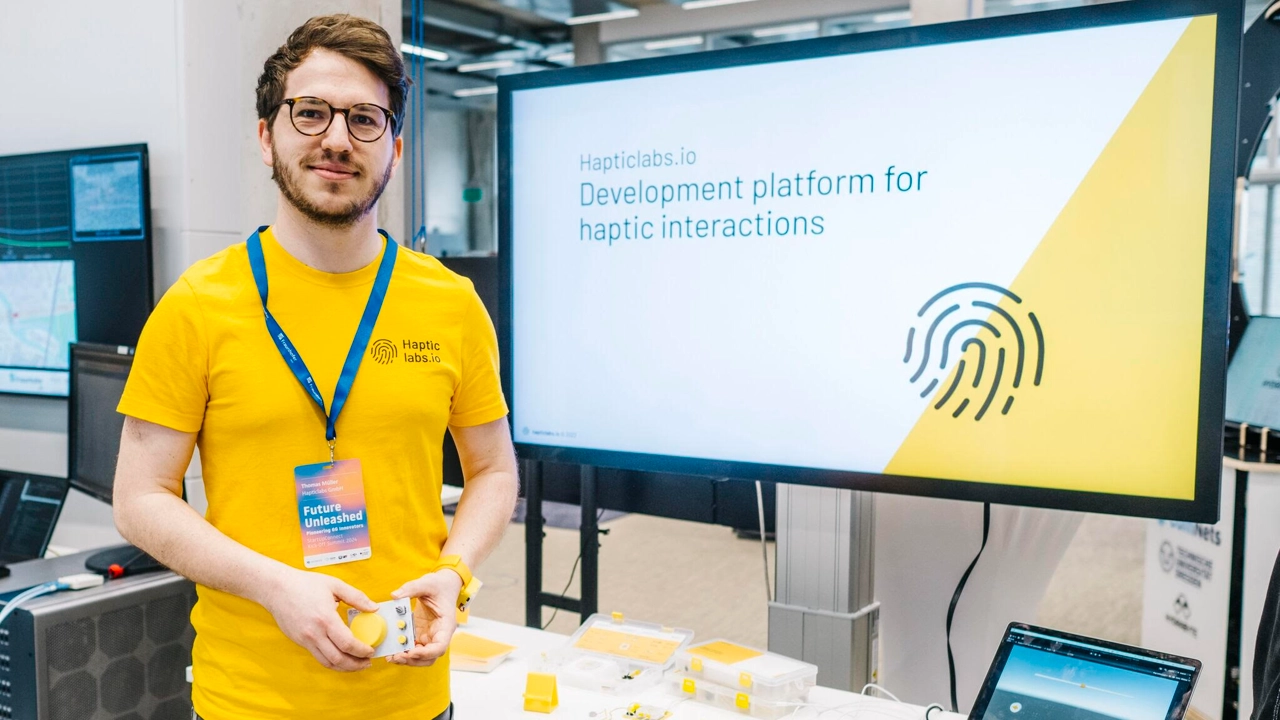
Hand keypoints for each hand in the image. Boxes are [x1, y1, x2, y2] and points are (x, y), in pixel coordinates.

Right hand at [260, 568, 378, 671]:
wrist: (277, 588)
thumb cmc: (304, 584)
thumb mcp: (335, 585)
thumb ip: (357, 597)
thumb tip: (374, 608)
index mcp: (326, 618)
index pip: (347, 643)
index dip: (362, 651)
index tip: (371, 651)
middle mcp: (315, 633)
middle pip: (338, 659)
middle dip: (356, 664)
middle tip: (367, 662)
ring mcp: (305, 640)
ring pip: (327, 662)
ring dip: (344, 667)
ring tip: (356, 664)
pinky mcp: (299, 642)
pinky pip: (318, 657)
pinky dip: (331, 662)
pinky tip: (340, 658)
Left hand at [386, 570, 462, 665]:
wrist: (444, 585)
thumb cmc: (440, 585)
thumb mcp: (427, 583)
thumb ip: (411, 588)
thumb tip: (394, 596)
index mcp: (445, 625)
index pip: (440, 647)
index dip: (426, 653)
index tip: (410, 652)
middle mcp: (439, 634)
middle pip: (430, 657)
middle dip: (413, 660)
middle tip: (396, 656)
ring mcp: (430, 636)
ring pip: (421, 657)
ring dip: (407, 659)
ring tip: (392, 656)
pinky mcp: (421, 634)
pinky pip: (413, 648)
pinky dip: (404, 652)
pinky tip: (393, 649)